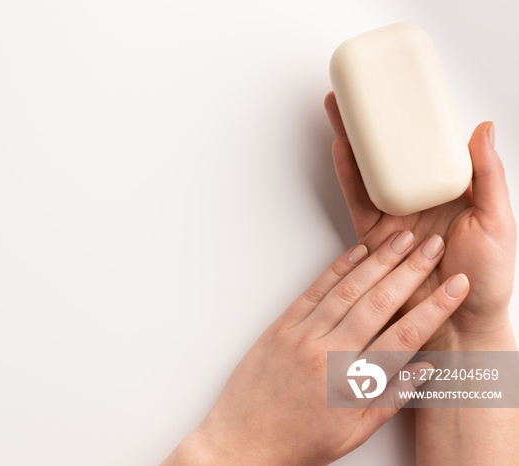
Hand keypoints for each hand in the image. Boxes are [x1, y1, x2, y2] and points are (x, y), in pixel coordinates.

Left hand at [162, 232, 468, 464]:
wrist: (242, 440)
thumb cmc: (298, 440)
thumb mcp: (352, 432)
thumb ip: (390, 399)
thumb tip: (424, 369)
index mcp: (349, 383)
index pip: (403, 337)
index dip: (433, 308)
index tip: (454, 286)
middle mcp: (326, 352)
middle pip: (378, 303)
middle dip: (410, 271)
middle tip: (433, 247)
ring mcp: (301, 335)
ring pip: (347, 290)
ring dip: (378, 261)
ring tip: (403, 239)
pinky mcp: (280, 326)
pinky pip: (313, 291)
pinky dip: (337, 269)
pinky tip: (357, 253)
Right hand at [324, 92, 516, 350]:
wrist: (459, 324)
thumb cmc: (487, 280)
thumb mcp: (500, 222)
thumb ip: (490, 177)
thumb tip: (483, 130)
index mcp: (453, 192)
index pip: (428, 147)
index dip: (413, 120)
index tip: (400, 94)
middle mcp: (421, 199)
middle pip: (392, 153)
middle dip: (373, 124)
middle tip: (358, 96)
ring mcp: (396, 216)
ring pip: (370, 171)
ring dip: (354, 142)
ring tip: (342, 114)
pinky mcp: (375, 236)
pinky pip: (358, 200)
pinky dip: (349, 175)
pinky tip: (342, 152)